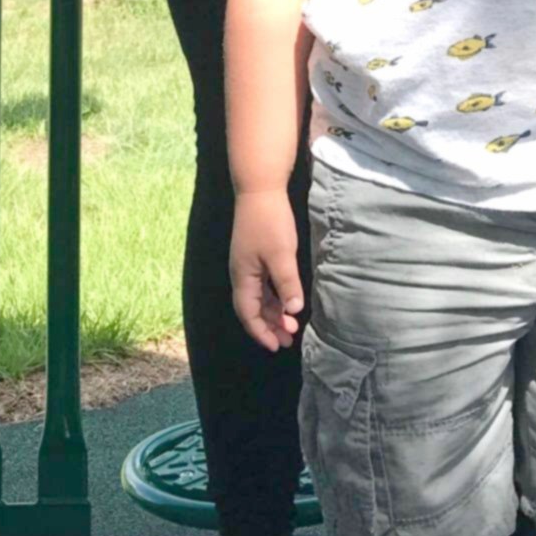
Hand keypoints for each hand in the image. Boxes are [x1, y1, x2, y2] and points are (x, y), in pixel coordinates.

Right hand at [230, 188, 304, 351]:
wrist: (260, 188)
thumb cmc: (269, 222)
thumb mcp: (281, 255)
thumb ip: (287, 285)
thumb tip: (294, 312)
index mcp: (243, 276)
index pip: (248, 313)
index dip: (261, 332)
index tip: (277, 346)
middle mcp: (242, 273)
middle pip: (252, 308)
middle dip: (269, 325)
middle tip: (289, 339)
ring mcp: (248, 263)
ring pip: (259, 297)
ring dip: (274, 312)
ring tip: (292, 324)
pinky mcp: (256, 254)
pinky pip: (263, 284)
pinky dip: (275, 296)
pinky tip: (288, 300)